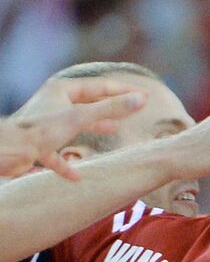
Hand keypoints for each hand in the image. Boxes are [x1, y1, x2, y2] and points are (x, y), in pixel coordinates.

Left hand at [1, 77, 145, 178]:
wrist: (9, 150)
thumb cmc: (41, 129)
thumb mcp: (81, 117)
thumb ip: (112, 108)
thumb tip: (141, 100)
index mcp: (62, 91)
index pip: (99, 86)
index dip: (123, 90)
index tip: (144, 95)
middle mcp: (54, 104)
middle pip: (88, 103)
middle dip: (110, 107)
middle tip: (133, 110)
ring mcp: (46, 125)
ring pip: (76, 124)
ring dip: (94, 127)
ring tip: (114, 130)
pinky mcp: (38, 146)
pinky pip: (57, 153)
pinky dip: (68, 163)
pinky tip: (78, 175)